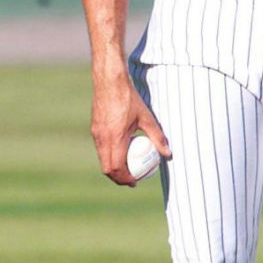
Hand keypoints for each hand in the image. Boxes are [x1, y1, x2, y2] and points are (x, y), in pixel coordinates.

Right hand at [91, 71, 170, 185]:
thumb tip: (168, 154)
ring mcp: (96, 134)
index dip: (125, 178)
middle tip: (131, 179)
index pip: (117, 167)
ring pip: (102, 159)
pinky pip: (100, 148)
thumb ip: (157, 137)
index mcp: (115, 138)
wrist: (109, 81)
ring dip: (113, 167)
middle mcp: (102, 138)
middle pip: (107, 168)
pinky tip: (121, 149)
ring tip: (127, 167)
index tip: (135, 181)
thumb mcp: (147, 118)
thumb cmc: (129, 98)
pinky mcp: (94, 128)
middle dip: (118, 177)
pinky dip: (109, 155)